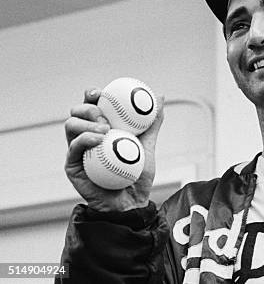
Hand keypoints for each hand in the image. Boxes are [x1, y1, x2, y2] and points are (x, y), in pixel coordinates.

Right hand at [64, 88, 163, 211]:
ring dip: (86, 122)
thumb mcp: (148, 146)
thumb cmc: (137, 176)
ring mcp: (78, 151)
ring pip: (70, 126)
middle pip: (77, 112)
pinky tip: (98, 139)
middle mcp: (86, 137)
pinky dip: (84, 139)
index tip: (100, 92)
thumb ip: (152, 124)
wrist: (132, 203)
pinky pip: (73, 148)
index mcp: (101, 129)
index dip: (92, 95)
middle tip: (103, 114)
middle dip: (87, 107)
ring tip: (104, 129)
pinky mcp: (73, 165)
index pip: (92, 106)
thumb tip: (161, 97)